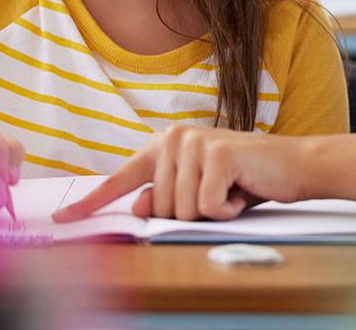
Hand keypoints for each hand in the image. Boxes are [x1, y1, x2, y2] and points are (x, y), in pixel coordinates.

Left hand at [52, 125, 309, 222]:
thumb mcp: (199, 192)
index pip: (120, 178)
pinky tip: (240, 191)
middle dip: (191, 213)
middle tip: (219, 194)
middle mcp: (173, 138)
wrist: (293, 165)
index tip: (62, 217)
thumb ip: (167, 198)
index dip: (90, 202)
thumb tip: (141, 206)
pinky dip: (227, 209)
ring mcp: (193, 143)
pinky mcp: (215, 154)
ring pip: (181, 210)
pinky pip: (206, 206)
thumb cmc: (245, 180)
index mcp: (163, 145)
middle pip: (159, 207)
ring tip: (231, 190)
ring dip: (211, 211)